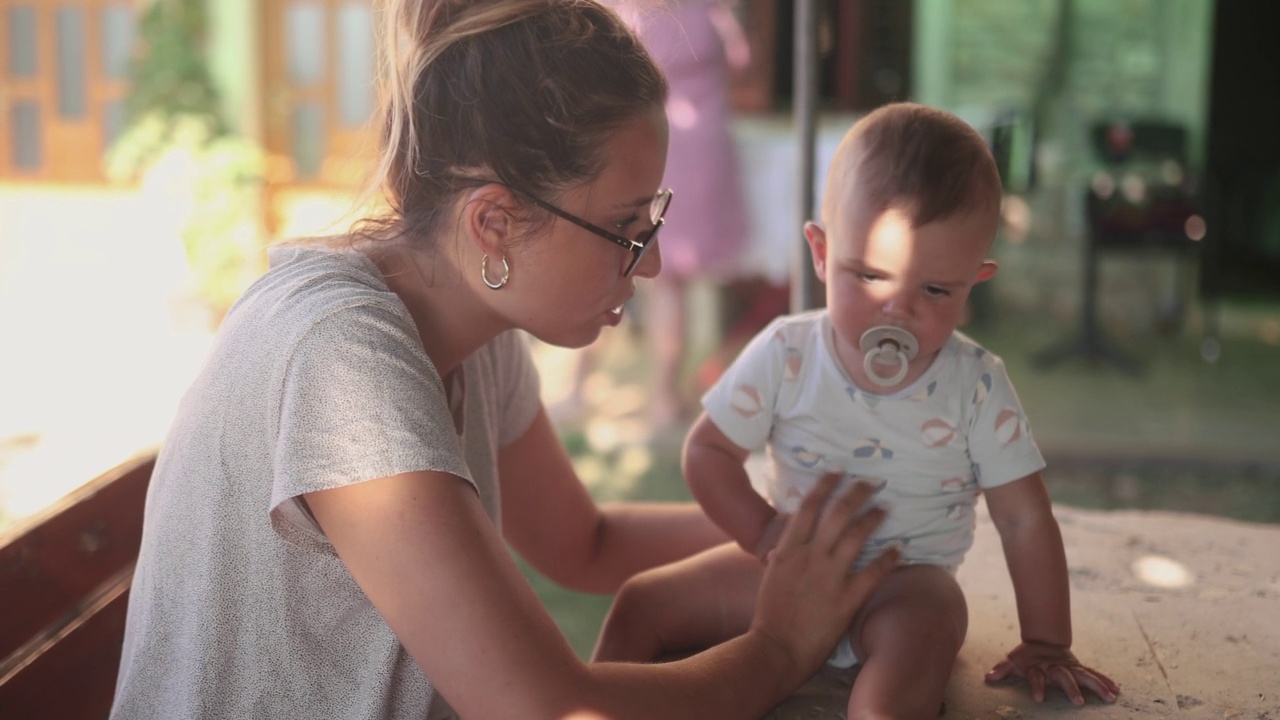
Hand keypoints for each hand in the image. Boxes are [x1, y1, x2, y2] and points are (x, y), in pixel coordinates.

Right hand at [750, 474, 898, 674]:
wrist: (777, 648)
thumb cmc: (770, 614)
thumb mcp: (772, 576)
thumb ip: (782, 556)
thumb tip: (785, 544)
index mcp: (788, 549)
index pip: (809, 506)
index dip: (825, 485)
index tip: (838, 472)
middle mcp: (810, 556)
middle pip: (837, 513)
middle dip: (857, 493)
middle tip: (871, 482)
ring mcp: (829, 576)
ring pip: (857, 536)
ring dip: (874, 518)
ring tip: (886, 508)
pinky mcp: (847, 598)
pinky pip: (874, 572)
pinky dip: (889, 557)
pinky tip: (899, 548)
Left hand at [985, 641, 1119, 704]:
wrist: (1043, 640)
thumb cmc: (1027, 656)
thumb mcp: (1013, 661)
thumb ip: (1002, 669)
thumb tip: (988, 677)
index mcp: (1039, 667)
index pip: (1036, 677)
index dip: (1036, 686)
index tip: (1038, 698)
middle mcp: (1056, 667)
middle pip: (1064, 677)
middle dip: (1071, 689)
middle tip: (1078, 703)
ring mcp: (1070, 667)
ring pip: (1085, 675)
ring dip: (1097, 686)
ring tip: (1110, 697)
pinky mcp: (1080, 668)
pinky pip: (1094, 674)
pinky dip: (1105, 681)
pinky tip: (1116, 690)